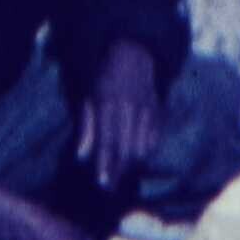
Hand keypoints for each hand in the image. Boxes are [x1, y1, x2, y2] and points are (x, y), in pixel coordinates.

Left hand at [80, 40, 164, 197]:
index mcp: (108, 104)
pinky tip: (138, 157)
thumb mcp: (88, 95)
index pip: (107, 141)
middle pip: (126, 148)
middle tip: (111, 187)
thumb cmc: (104, 76)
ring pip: (142, 146)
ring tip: (122, 174)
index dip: (105, 164)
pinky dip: (146, 150)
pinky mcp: (158, 110)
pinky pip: (154, 137)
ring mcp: (146, 109)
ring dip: (132, 164)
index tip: (102, 183)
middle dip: (118, 170)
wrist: (133, 52)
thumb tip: (82, 156)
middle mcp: (128, 108)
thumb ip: (86, 125)